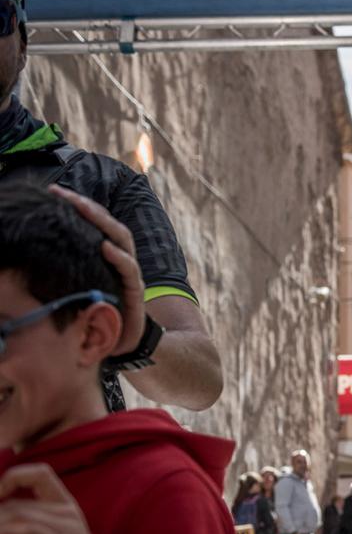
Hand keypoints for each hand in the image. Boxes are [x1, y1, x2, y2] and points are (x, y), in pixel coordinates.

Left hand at [0, 464, 91, 533]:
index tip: (0, 493)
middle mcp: (67, 511)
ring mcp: (67, 528)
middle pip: (19, 506)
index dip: (15, 477)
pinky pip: (29, 533)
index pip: (41, 474)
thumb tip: (0, 512)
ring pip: (21, 516)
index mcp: (63, 502)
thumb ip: (23, 519)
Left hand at [49, 186, 144, 355]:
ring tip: (82, 208)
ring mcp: (130, 274)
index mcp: (108, 256)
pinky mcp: (135, 292)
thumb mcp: (78, 287)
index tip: (53, 191)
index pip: (96, 224)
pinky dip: (118, 257)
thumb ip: (66, 268)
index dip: (77, 206)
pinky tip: (105, 246)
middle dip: (86, 206)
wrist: (122, 342)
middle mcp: (121, 259)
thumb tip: (33, 250)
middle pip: (109, 224)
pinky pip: (129, 269)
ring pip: (121, 239)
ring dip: (102, 222)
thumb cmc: (97, 313)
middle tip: (63, 193)